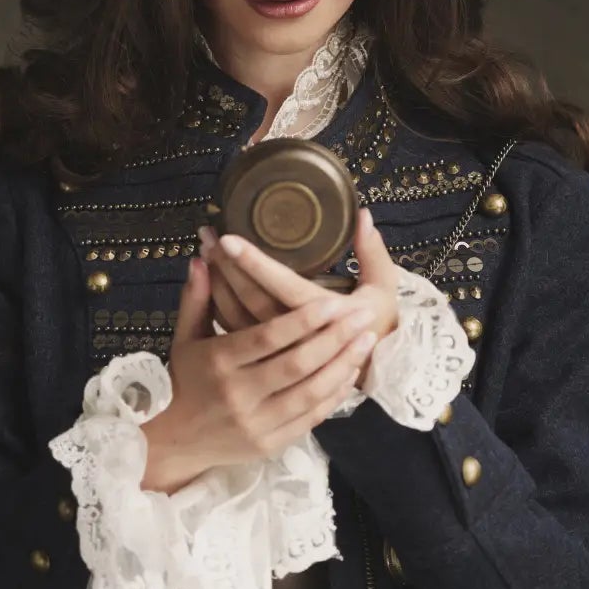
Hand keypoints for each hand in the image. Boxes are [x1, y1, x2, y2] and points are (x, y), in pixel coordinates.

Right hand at [139, 256, 378, 493]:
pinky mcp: (270, 444)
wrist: (175, 441)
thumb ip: (198, 298)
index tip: (334, 301)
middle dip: (335, 339)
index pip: (267, 337)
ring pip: (309, 392)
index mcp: (218, 361)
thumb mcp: (185, 338)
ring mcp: (256, 423)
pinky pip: (310, 418)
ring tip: (366, 340)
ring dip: (342, 365)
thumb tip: (202, 258)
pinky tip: (350, 372)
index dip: (302, 320)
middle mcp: (238, 394)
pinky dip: (334, 395)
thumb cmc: (185, 380)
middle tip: (364, 316)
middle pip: (296, 364)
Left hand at [198, 208, 400, 381]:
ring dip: (217, 282)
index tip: (228, 240)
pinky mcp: (264, 357)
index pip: (283, 288)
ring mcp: (276, 351)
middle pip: (252, 300)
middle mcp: (296, 337)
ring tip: (206, 250)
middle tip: (209, 237)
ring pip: (237, 317)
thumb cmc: (375, 326)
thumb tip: (363, 215)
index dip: (255, 264)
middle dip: (227, 266)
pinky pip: (233, 330)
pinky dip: (217, 303)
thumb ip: (374, 253)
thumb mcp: (383, 291)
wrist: (369, 373)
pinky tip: (208, 278)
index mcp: (325, 317)